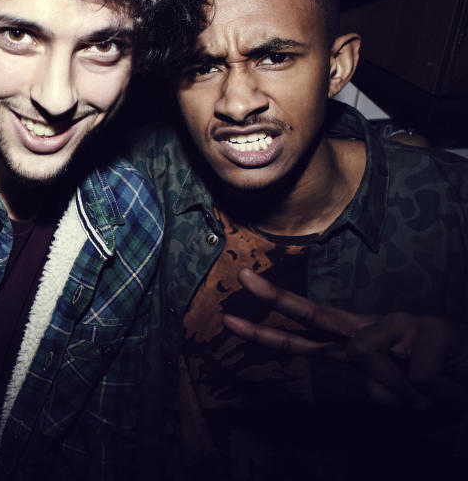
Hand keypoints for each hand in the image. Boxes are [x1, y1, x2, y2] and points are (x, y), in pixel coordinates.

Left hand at [222, 267, 467, 407]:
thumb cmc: (440, 386)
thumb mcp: (400, 395)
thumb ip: (378, 387)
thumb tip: (369, 375)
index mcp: (360, 344)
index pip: (307, 335)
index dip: (268, 327)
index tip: (230, 313)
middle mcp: (374, 328)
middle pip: (317, 314)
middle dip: (276, 299)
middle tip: (243, 279)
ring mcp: (401, 322)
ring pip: (367, 355)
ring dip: (400, 389)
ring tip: (427, 391)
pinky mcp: (432, 328)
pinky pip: (411, 372)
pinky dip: (428, 390)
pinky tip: (445, 382)